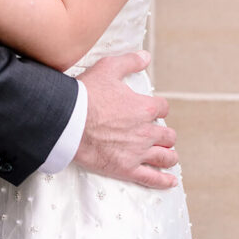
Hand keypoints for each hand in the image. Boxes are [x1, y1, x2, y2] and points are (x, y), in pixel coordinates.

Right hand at [74, 51, 178, 188]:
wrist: (67, 121)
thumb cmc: (86, 93)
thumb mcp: (108, 68)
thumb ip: (130, 61)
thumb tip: (146, 56)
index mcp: (145, 108)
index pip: (162, 108)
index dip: (157, 107)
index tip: (152, 109)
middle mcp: (146, 132)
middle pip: (167, 135)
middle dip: (165, 134)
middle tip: (160, 135)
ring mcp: (138, 153)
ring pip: (165, 157)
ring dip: (169, 155)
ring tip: (169, 155)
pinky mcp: (127, 169)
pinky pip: (152, 179)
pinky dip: (164, 181)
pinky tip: (171, 182)